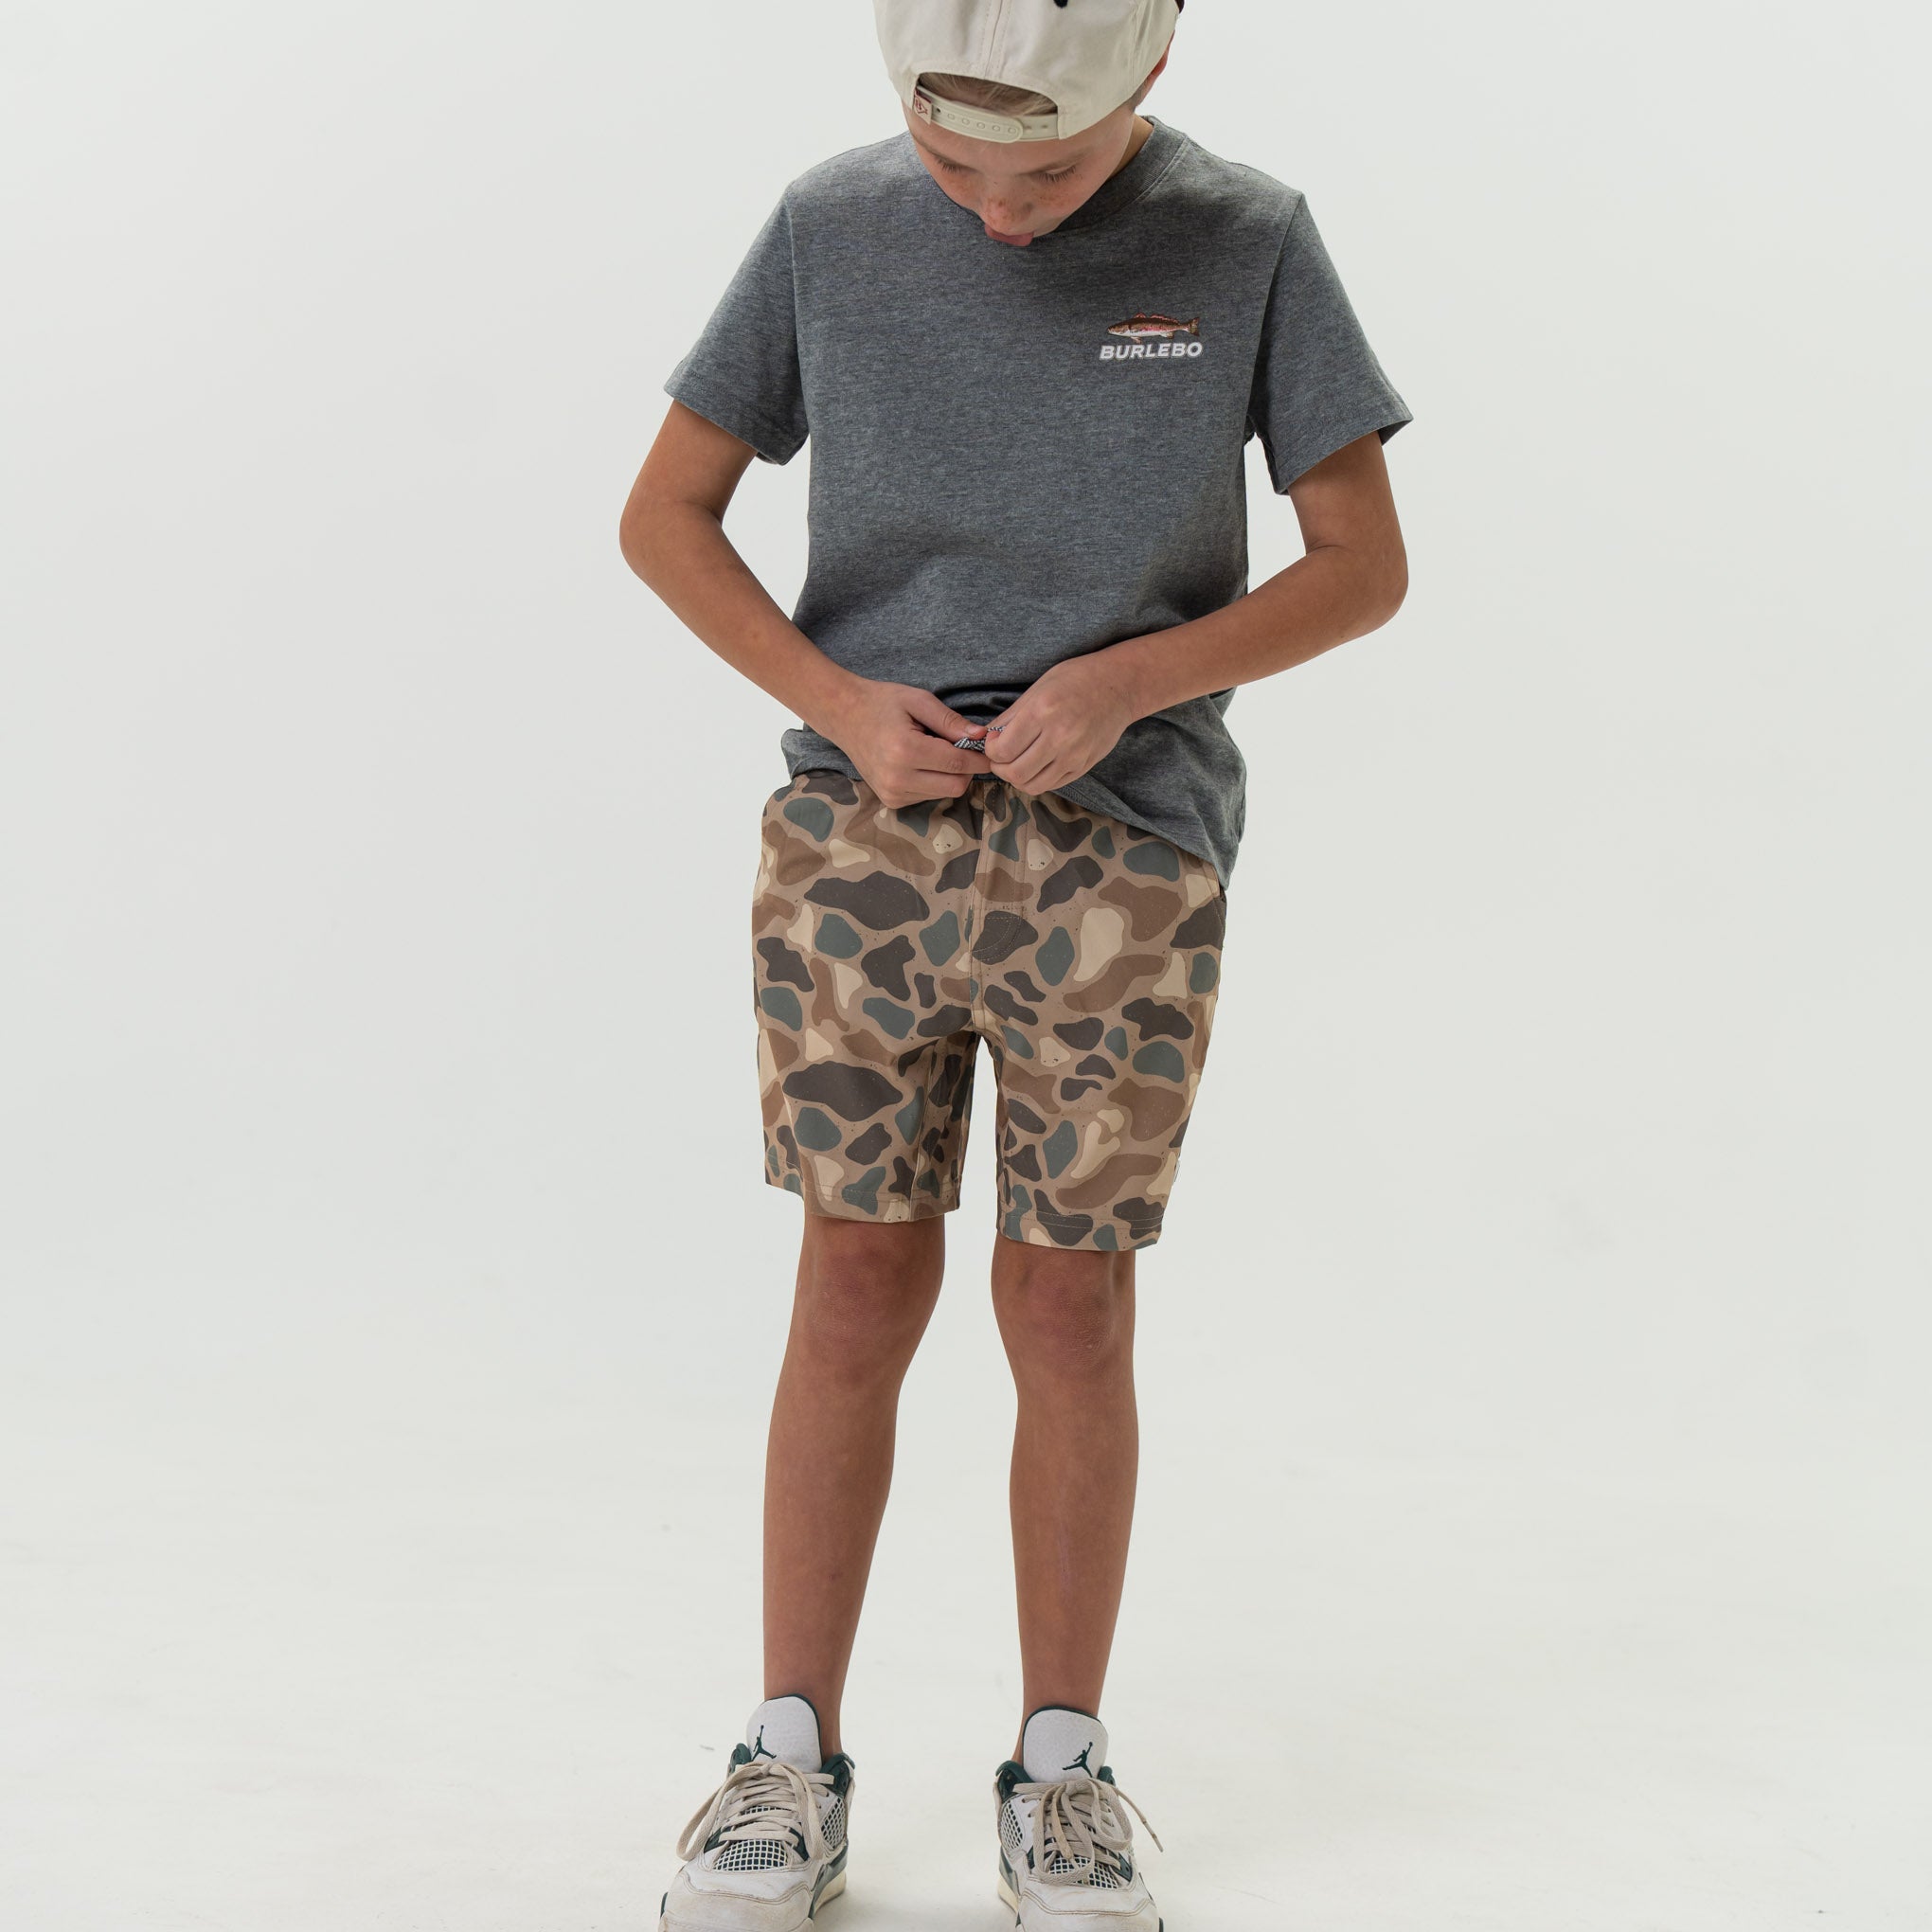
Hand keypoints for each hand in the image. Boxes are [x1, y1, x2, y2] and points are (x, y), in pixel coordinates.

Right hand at [824, 677, 991, 808]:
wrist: (844, 715)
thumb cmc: (882, 702)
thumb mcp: (918, 700)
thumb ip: (950, 721)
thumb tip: (981, 736)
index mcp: (905, 750)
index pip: (958, 763)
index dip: (980, 758)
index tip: (990, 749)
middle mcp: (897, 778)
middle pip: (955, 786)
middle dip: (966, 769)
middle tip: (963, 748)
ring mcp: (892, 793)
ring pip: (944, 793)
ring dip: (949, 775)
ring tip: (935, 751)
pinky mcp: (891, 801)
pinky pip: (928, 797)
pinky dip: (934, 782)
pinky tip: (922, 763)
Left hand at [979, 657, 1136, 794]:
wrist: (1119, 686)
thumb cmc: (1077, 680)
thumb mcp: (1038, 688)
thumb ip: (1011, 716)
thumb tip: (988, 737)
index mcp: (1042, 713)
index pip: (1003, 750)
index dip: (991, 750)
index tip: (994, 742)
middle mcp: (1059, 737)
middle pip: (1015, 773)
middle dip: (1000, 767)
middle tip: (1001, 756)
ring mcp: (1074, 756)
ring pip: (1032, 785)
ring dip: (1017, 778)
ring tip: (1017, 762)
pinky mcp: (1084, 766)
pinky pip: (1052, 784)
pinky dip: (1037, 779)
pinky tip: (1037, 764)